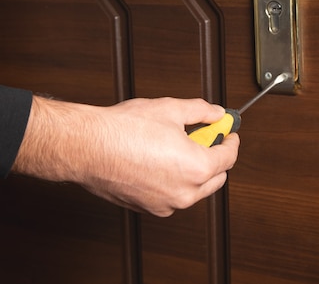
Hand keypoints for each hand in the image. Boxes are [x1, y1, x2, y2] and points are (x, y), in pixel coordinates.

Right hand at [11, 96, 239, 216]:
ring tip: (177, 146)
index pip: (228, 157)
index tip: (229, 132)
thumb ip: (201, 112)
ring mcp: (165, 205)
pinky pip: (171, 195)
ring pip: (194, 190)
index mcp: (197, 169)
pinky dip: (173, 181)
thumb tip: (216, 113)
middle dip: (215, 157)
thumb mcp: (171, 109)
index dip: (231, 140)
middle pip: (216, 178)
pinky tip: (158, 160)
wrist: (87, 147)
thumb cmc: (124, 130)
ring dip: (194, 171)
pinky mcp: (147, 208)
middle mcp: (185, 193)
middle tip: (205, 137)